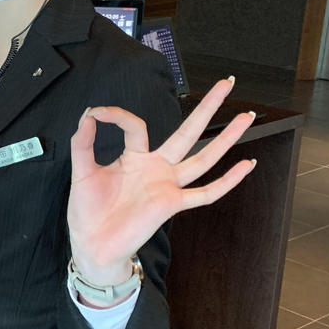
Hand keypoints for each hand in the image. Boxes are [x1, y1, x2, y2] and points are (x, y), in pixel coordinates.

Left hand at [67, 76, 256, 286]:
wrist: (91, 245)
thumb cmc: (88, 211)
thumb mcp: (82, 171)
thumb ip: (83, 143)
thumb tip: (87, 114)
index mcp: (134, 157)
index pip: (135, 126)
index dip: (116, 116)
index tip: (96, 112)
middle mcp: (156, 168)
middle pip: (188, 132)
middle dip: (207, 108)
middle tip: (227, 82)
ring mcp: (167, 185)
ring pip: (204, 158)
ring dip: (227, 138)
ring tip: (247, 116)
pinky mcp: (172, 204)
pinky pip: (206, 193)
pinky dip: (227, 181)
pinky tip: (247, 165)